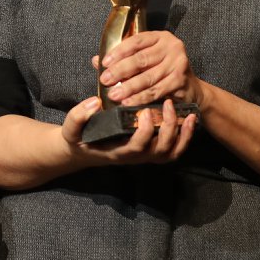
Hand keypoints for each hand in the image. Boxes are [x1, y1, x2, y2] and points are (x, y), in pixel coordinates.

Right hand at [58, 94, 196, 167]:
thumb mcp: (70, 129)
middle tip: (168, 104)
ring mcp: (145, 156)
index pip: (137, 147)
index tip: (145, 111)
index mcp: (117, 152)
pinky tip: (189, 120)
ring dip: (183, 135)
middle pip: (160, 150)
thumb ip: (78, 116)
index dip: (145, 131)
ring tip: (188, 114)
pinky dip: (185, 137)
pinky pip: (174, 150)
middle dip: (169, 128)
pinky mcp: (151, 150)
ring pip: (171, 153)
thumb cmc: (78, 139)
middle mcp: (135, 157)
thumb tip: (94, 102)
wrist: (83, 150)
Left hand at [99, 31, 198, 110]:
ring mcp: (178, 63)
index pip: (136, 41)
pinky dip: (141, 98)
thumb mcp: (144, 60)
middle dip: (120, 71)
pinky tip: (129, 102)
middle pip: (141, 59)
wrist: (189, 88)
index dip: (118, 52)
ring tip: (114, 94)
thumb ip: (122, 59)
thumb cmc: (162, 71)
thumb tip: (95, 61)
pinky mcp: (180, 80)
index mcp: (160, 37)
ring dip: (128, 87)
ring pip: (148, 77)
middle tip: (105, 80)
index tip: (104, 63)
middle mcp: (172, 47)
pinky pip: (156, 91)